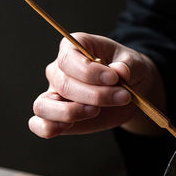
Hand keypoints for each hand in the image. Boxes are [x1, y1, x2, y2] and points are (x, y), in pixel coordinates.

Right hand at [29, 33, 165, 137]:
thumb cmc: (129, 71)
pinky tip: (68, 127)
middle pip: (63, 84)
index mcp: (74, 47)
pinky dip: (48, 127)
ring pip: (44, 105)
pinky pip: (40, 123)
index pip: (68, 59)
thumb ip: (128, 66)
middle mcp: (59, 70)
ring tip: (96, 111)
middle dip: (95, 95)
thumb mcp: (135, 64)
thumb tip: (120, 71)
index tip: (114, 78)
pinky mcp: (58, 116)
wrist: (129, 92)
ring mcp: (55, 94)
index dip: (89, 72)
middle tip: (123, 97)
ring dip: (70, 112)